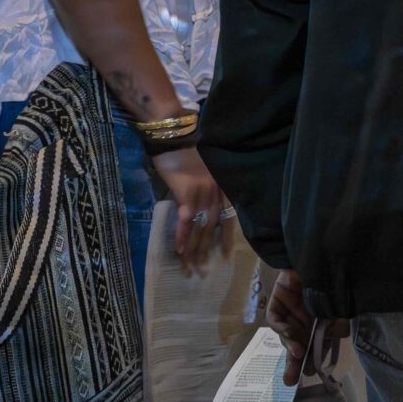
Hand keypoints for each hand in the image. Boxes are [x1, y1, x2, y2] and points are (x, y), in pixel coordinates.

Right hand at [152, 146, 232, 273]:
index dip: (226, 236)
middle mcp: (215, 191)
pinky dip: (183, 237)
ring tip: (190, 266)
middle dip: (207, 248)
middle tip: (202, 267)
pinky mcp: (186, 195)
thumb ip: (205, 184)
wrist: (174, 134)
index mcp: (221, 184)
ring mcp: (202, 193)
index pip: (228, 215)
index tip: (225, 254)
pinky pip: (186, 221)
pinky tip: (180, 251)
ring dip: (195, 249)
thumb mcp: (203, 166)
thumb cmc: (186, 147)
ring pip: (201, 227)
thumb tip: (198, 202)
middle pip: (214, 225)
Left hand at [268, 269, 344, 385]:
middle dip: (293, 363)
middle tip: (291, 380)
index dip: (312, 360)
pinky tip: (291, 335)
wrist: (316, 255)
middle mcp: (301, 320)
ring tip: (298, 355)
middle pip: (295, 345)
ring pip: (285, 335)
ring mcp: (288, 312)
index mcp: (316, 323)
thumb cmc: (329, 280)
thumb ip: (337, 322)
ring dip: (291, 347)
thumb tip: (340, 334)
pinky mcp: (277, 301)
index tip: (312, 374)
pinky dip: (282, 329)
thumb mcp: (336, 307)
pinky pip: (275, 320)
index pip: (314, 345)